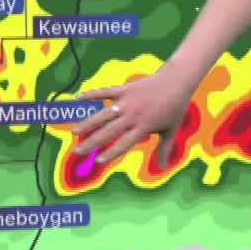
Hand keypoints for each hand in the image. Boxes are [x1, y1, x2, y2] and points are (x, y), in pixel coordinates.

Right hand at [70, 68, 193, 168]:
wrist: (176, 81)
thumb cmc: (175, 108)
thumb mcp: (170, 130)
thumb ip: (164, 149)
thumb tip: (163, 168)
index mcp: (143, 127)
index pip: (123, 144)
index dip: (111, 153)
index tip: (98, 161)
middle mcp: (133, 115)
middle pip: (108, 132)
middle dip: (92, 142)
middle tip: (78, 151)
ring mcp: (127, 101)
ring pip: (103, 114)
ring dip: (87, 123)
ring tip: (74, 132)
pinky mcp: (124, 89)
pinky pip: (105, 92)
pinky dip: (91, 94)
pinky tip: (78, 97)